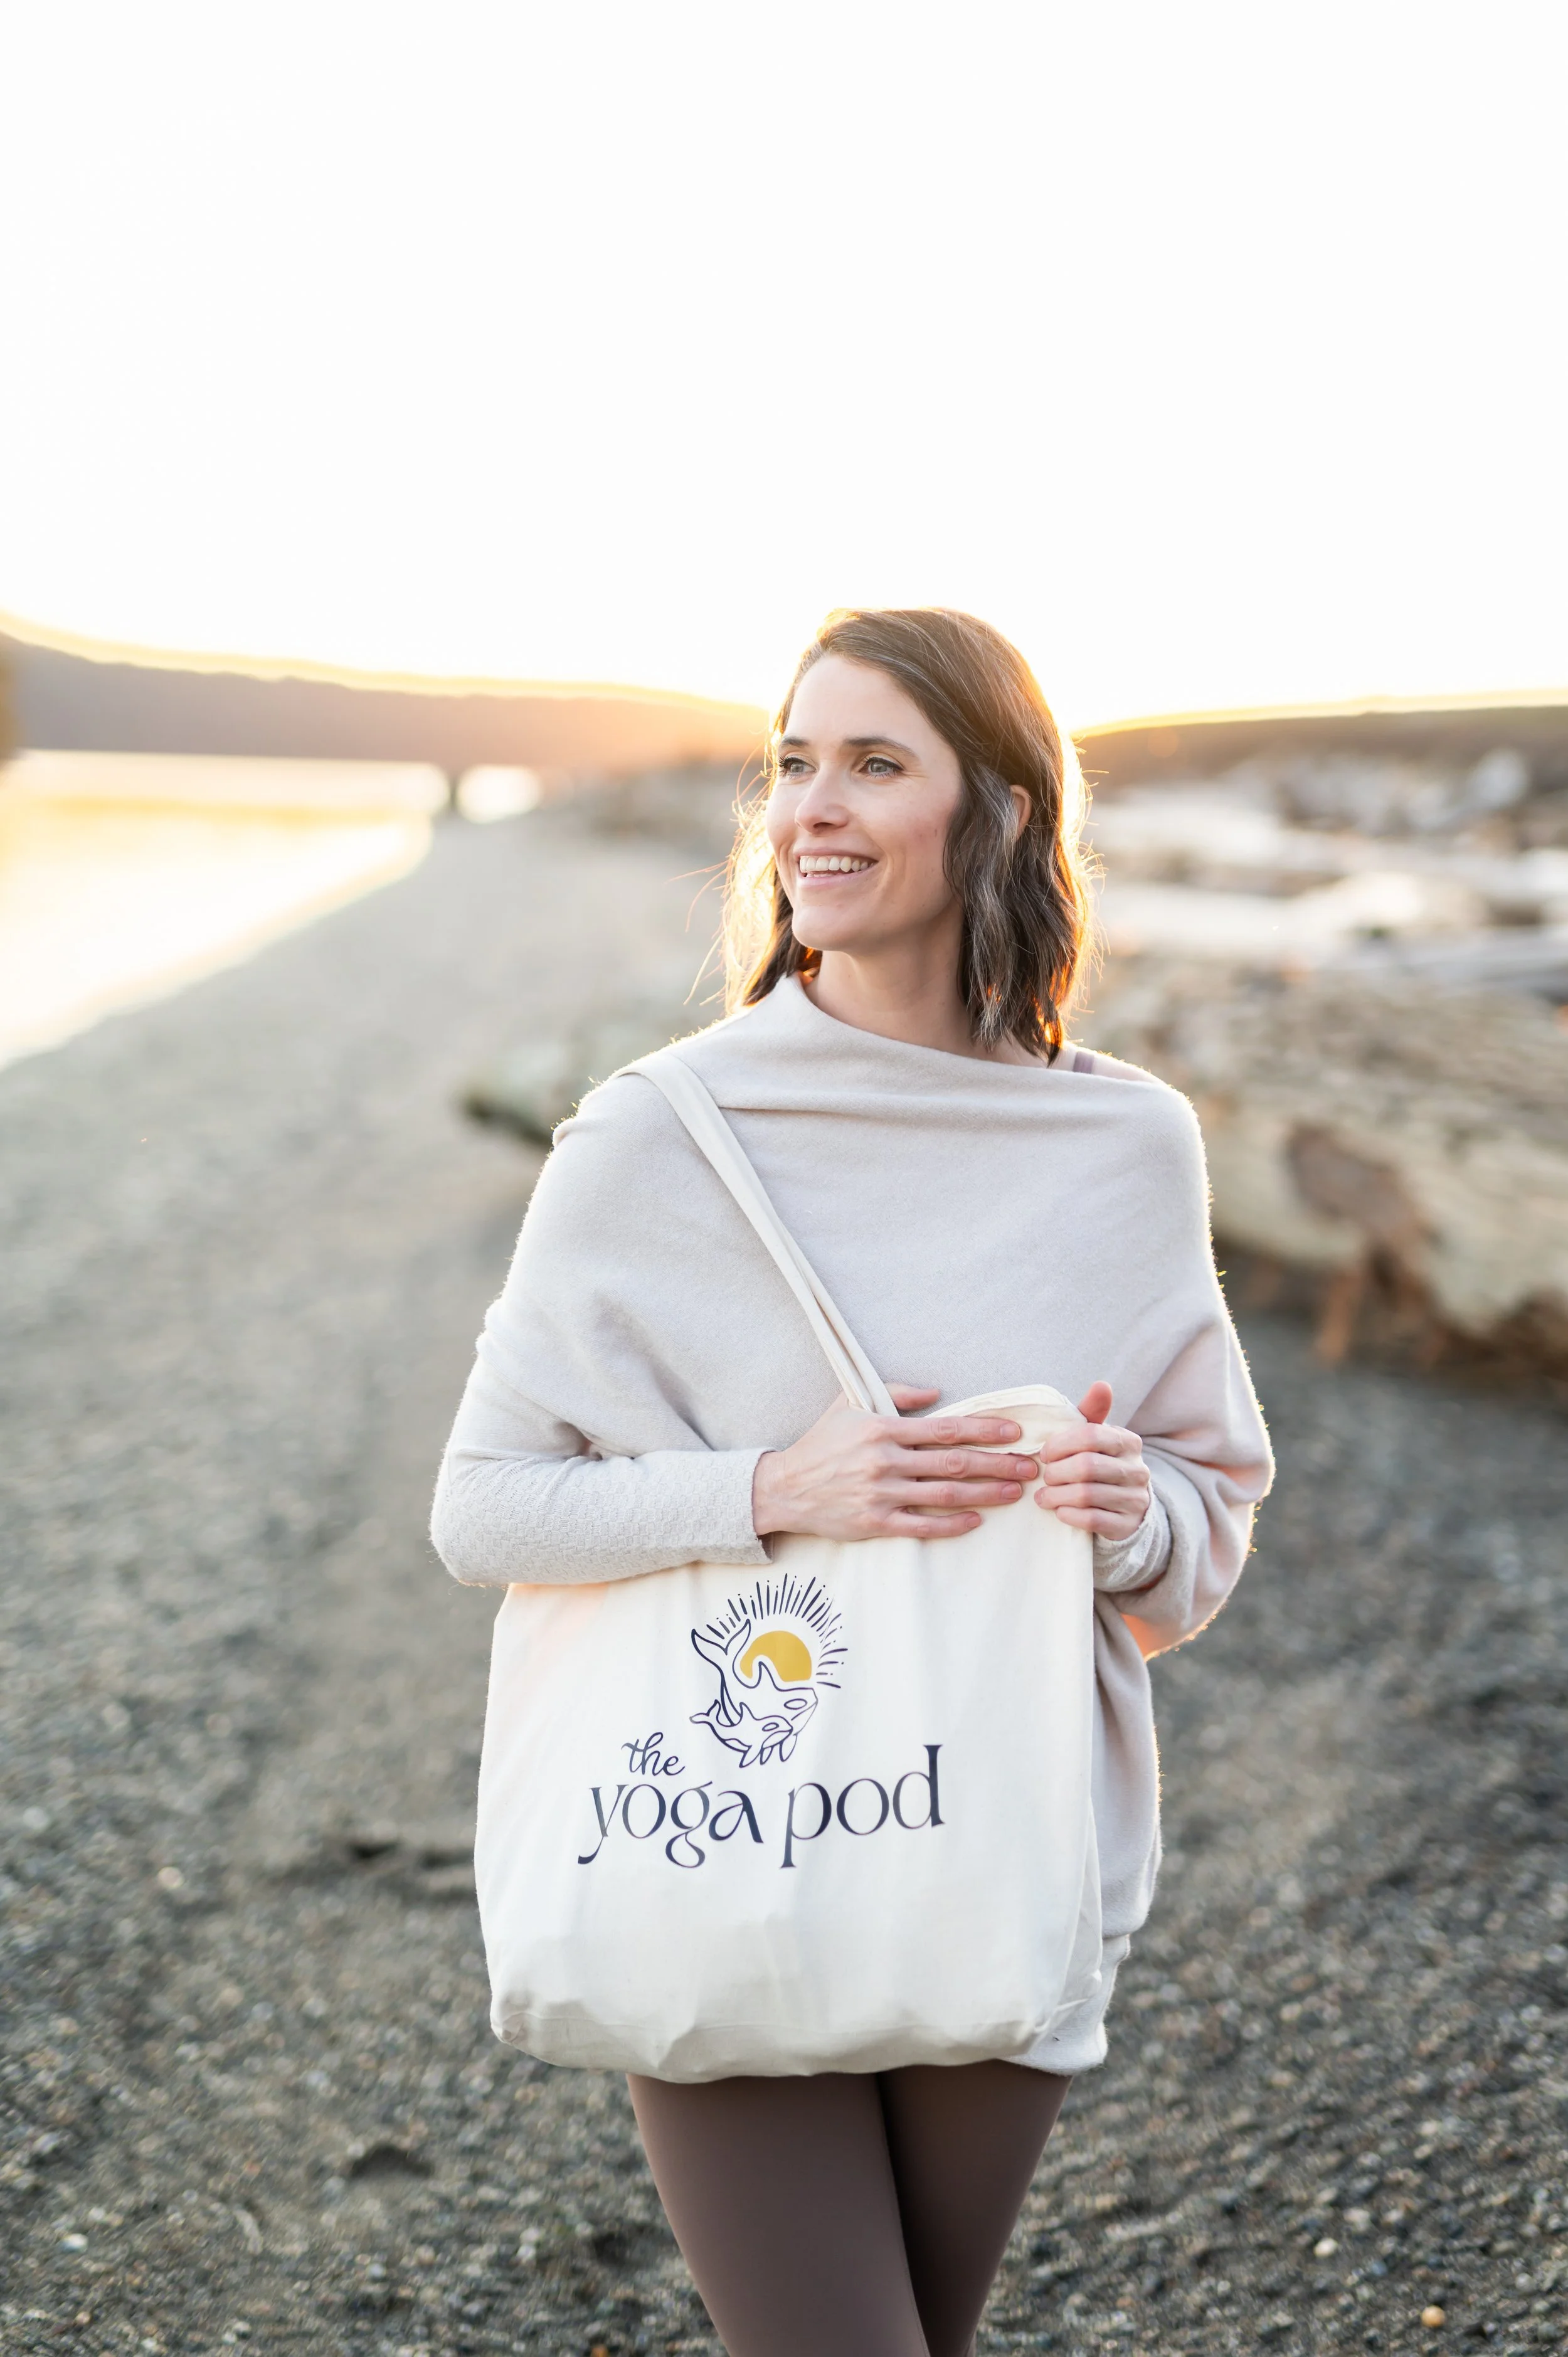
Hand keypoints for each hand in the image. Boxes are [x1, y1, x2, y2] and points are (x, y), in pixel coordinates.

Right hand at [752, 1385, 1042, 1542]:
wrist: (784, 1488)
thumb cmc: (821, 1443)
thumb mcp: (850, 1404)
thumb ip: (895, 1393)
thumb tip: (936, 1392)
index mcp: (882, 1428)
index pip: (945, 1428)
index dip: (984, 1429)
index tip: (1014, 1431)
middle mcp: (884, 1461)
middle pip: (954, 1463)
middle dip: (998, 1463)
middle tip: (1031, 1466)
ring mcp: (880, 1494)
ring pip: (944, 1495)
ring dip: (985, 1494)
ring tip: (1015, 1492)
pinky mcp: (875, 1523)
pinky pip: (921, 1525)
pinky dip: (951, 1524)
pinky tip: (976, 1521)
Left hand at [1036, 1382, 1150, 1539]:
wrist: (1126, 1509)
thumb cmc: (1101, 1466)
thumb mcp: (1097, 1441)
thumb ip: (1092, 1414)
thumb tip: (1101, 1385)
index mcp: (1129, 1442)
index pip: (1091, 1435)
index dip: (1060, 1444)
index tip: (1044, 1454)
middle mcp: (1137, 1470)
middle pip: (1086, 1466)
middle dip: (1057, 1472)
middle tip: (1044, 1477)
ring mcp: (1134, 1499)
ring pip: (1086, 1494)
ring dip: (1056, 1496)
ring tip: (1043, 1496)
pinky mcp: (1126, 1525)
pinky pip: (1092, 1519)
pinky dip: (1068, 1514)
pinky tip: (1059, 1511)